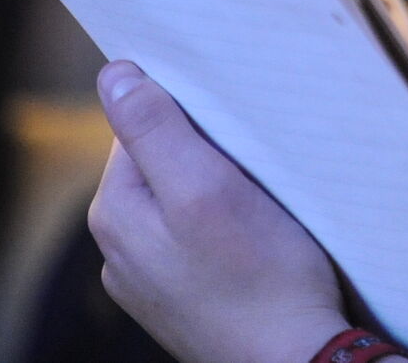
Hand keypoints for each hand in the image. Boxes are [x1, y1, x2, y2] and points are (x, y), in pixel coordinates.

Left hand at [90, 61, 349, 362]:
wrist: (293, 361)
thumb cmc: (260, 278)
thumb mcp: (206, 189)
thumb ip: (155, 130)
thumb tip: (114, 74)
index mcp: (114, 213)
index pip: (141, 127)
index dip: (191, 114)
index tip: (236, 127)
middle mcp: (120, 248)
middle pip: (163, 163)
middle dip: (208, 153)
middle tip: (257, 165)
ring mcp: (151, 279)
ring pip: (183, 201)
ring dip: (221, 190)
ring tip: (263, 204)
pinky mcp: (185, 297)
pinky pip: (200, 238)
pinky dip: (229, 226)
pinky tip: (259, 239)